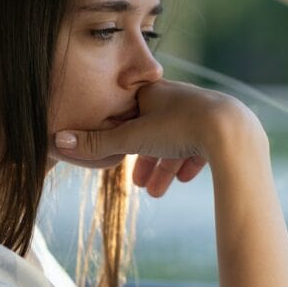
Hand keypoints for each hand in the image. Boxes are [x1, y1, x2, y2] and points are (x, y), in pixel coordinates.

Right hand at [53, 79, 259, 192]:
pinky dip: (188, 163)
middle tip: (137, 184)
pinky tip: (184, 178)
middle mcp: (176, 98)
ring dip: (164, 168)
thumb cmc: (179, 127)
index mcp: (153, 93)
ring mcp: (200, 112)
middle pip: (153, 131)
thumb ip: (97, 142)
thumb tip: (57, 141)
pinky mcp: (219, 128)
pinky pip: (200, 146)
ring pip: (176, 142)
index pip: (130, 114)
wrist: (230, 131)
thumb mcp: (132, 138)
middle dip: (144, 159)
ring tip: (157, 193)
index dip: (120, 137)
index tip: (115, 157)